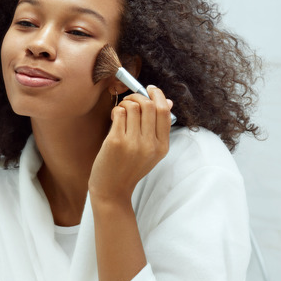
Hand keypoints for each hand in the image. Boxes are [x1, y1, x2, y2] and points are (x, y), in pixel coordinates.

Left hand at [88, 85, 171, 204]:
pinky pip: (119, 113)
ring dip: (125, 103)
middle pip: (149, 106)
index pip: (165, 112)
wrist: (112, 190)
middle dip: (138, 96)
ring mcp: (133, 143)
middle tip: (130, 99)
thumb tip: (168, 102)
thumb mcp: (150, 152)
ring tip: (121, 111)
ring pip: (133, 106)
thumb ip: (158, 128)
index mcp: (162, 147)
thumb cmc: (129, 168)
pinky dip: (117, 110)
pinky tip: (114, 117)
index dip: (158, 96)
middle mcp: (150, 145)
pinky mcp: (116, 142)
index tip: (150, 89)